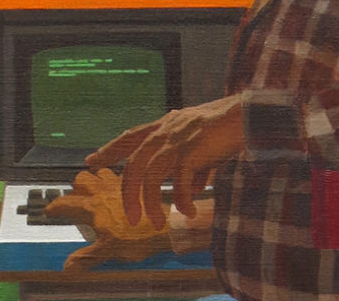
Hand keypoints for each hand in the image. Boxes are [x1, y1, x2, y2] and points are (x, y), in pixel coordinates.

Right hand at [43, 169, 170, 271]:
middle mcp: (103, 192)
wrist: (166, 227)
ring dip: (95, 179)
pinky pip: (121, 175)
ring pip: (101, 171)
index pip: (65, 203)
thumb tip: (67, 268)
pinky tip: (119, 191)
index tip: (50, 211)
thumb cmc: (137, 239)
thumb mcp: (108, 252)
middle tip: (77, 200)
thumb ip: (86, 258)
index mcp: (93, 207)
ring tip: (96, 192)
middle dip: (76, 187)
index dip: (55, 207)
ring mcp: (120, 186)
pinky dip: (114, 180)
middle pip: (82, 178)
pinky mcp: (136, 186)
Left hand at [85, 94, 243, 228]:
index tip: (90, 161)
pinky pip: (180, 180)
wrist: (249, 115)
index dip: (109, 149)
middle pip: (135, 163)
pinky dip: (181, 198)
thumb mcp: (202, 145)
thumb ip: (193, 166)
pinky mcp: (193, 149)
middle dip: (128, 192)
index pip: (130, 136)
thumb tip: (190, 191)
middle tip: (131, 217)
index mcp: (166, 126)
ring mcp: (178, 139)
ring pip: (151, 174)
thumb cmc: (227, 130)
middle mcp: (166, 131)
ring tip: (156, 223)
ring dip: (150, 202)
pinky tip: (188, 210)